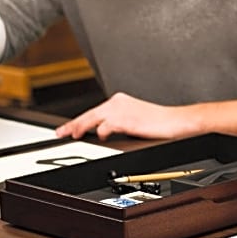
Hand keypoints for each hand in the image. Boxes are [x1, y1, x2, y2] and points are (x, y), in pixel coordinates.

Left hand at [56, 92, 199, 140]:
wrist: (176, 121)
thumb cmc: (160, 122)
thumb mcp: (135, 121)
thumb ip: (118, 124)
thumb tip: (104, 133)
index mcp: (120, 101)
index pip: (94, 112)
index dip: (78, 121)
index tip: (67, 129)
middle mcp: (118, 102)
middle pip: (89, 114)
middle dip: (73, 125)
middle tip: (60, 133)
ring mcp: (121, 110)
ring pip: (93, 119)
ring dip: (81, 128)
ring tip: (71, 135)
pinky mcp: (126, 120)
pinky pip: (106, 126)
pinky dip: (101, 132)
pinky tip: (101, 136)